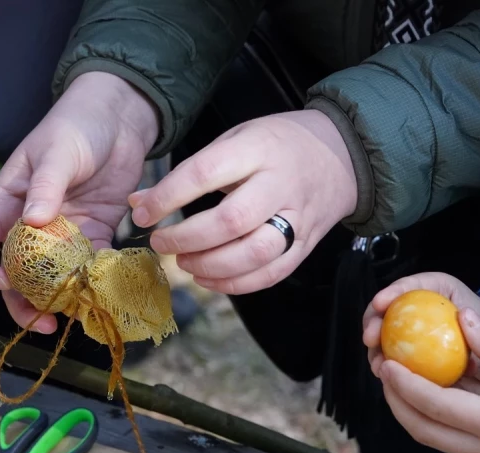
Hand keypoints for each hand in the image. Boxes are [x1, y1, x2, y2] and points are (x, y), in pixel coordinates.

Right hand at [0, 71, 159, 333]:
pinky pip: (87, 267)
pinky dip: (91, 282)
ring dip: (55, 300)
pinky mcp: (93, 233)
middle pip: (10, 273)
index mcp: (4, 202)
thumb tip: (34, 221)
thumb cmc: (77, 123)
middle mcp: (27, 223)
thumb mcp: (57, 149)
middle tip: (42, 322)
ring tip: (71, 316)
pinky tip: (101, 294)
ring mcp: (61, 232)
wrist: (119, 115)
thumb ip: (46, 185)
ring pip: (47, 278)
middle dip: (20, 301)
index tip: (3, 281)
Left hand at [127, 110, 356, 294]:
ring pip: (255, 253)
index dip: (168, 198)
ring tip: (184, 262)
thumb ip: (187, 173)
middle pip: (232, 220)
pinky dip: (236, 283)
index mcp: (258, 149)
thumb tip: (137, 204)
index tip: (143, 215)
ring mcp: (298, 217)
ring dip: (211, 265)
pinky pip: (272, 274)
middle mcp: (281, 184)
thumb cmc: (275, 145)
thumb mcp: (232, 141)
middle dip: (187, 238)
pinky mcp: (306, 245)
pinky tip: (209, 278)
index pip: (205, 174)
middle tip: (161, 243)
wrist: (341, 155)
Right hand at [363, 272, 479, 395]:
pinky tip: (384, 377)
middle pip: (392, 310)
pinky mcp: (414, 364)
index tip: (381, 303)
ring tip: (377, 364)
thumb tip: (462, 317)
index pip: (418, 285)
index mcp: (446, 297)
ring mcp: (417, 339)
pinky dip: (387, 370)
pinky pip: (395, 362)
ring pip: (387, 337)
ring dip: (376, 349)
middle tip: (370, 337)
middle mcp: (426, 315)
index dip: (396, 290)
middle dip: (374, 321)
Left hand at [378, 307, 479, 452]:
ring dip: (411, 411)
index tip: (388, 362)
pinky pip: (455, 438)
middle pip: (424, 430)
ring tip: (400, 378)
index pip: (435, 405)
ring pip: (436, 438)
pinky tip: (432, 389)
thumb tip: (461, 318)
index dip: (405, 384)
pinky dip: (435, 417)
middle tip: (385, 368)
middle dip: (397, 401)